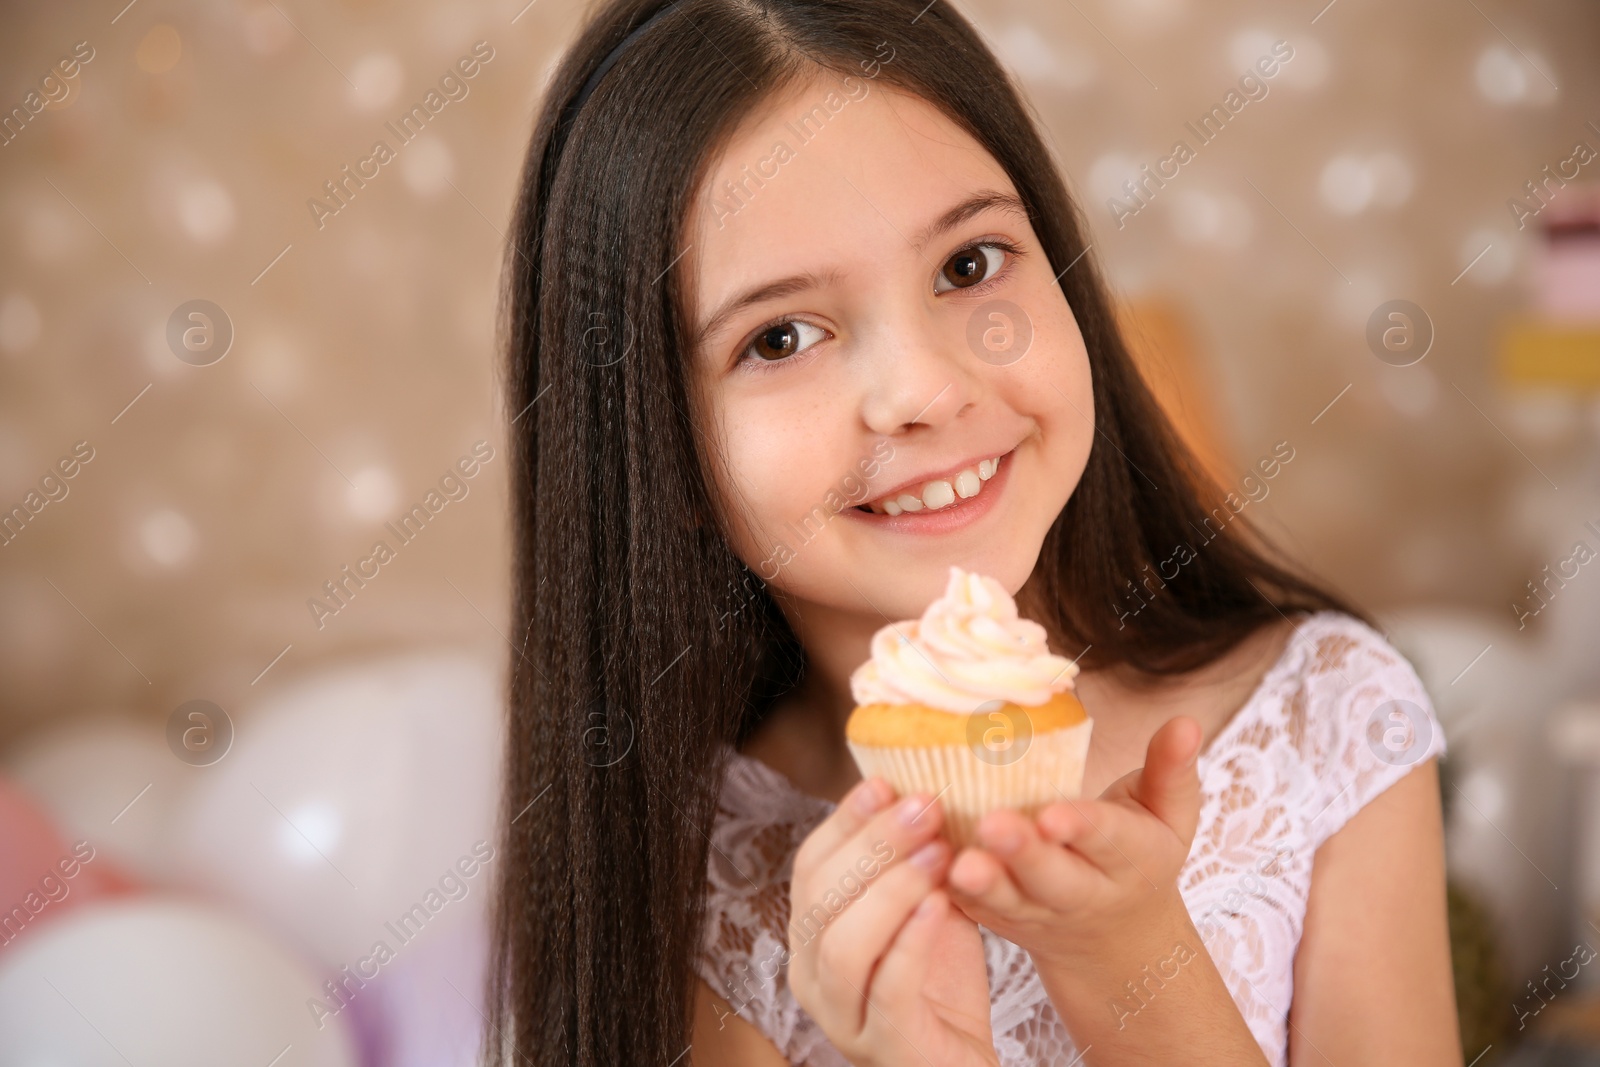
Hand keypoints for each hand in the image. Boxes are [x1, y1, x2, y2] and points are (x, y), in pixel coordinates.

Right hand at [786, 778, 999, 1066]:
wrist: (963, 1062)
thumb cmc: (940, 982)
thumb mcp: (924, 905)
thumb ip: (915, 859)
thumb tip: (923, 787)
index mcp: (812, 933)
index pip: (811, 864)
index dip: (846, 819)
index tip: (885, 781)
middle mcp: (810, 974)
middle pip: (822, 896)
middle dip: (874, 843)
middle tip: (925, 806)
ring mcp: (841, 1015)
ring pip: (843, 943)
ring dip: (891, 888)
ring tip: (938, 853)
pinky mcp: (884, 1044)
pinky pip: (887, 987)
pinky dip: (911, 939)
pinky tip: (940, 904)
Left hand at [947, 715, 1203, 969]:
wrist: (1115, 939)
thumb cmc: (1138, 856)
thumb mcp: (1169, 816)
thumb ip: (1171, 770)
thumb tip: (1185, 722)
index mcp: (1129, 861)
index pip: (1107, 841)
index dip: (1081, 829)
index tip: (1055, 815)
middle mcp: (1082, 894)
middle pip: (1053, 879)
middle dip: (1024, 855)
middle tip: (994, 826)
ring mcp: (1036, 913)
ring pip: (1007, 902)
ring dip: (982, 884)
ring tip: (958, 862)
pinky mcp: (999, 920)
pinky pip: (971, 909)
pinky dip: (947, 892)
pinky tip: (918, 862)